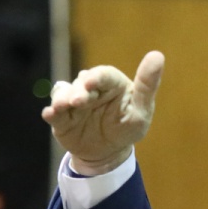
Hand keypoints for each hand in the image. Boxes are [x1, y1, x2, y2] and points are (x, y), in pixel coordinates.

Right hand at [42, 50, 164, 174]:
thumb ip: (147, 85)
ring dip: (62, 99)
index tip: (90, 83)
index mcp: (112, 83)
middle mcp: (91, 88)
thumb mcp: (141, 110)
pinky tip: (50, 115)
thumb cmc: (128, 128)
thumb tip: (157, 55)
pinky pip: (53, 112)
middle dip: (79, 91)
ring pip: (64, 94)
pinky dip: (51, 113)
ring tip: (62, 107)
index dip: (96, 77)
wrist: (108, 153)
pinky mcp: (62, 117)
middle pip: (81, 83)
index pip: (104, 75)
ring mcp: (74, 101)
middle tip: (78, 102)